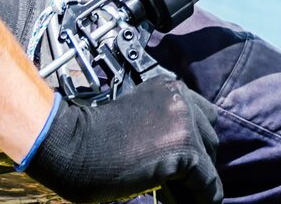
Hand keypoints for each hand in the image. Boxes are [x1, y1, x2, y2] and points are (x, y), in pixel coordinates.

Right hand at [19, 74, 221, 203]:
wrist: (71, 146)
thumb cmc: (91, 137)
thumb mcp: (134, 118)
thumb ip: (161, 124)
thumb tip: (183, 157)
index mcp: (169, 88)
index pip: (201, 116)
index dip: (194, 142)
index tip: (185, 166)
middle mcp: (182, 99)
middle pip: (209, 135)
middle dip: (197, 160)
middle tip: (180, 184)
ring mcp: (185, 122)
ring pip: (209, 159)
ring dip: (197, 179)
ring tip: (181, 196)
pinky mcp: (185, 149)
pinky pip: (207, 181)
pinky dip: (203, 197)